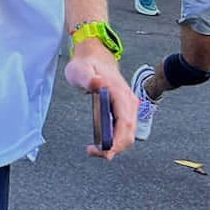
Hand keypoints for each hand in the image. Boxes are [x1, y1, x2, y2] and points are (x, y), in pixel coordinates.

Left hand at [65, 43, 136, 159]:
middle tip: (94, 152)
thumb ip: (87, 78)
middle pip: (129, 133)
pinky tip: (102, 143)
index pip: (125, 123)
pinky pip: (124, 129)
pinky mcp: (124, 110)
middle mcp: (128, 101)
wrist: (95, 57)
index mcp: (120, 93)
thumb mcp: (80, 70)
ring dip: (115, 146)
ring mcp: (128, 106)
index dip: (118, 141)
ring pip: (128, 134)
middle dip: (115, 148)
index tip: (105, 151)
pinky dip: (116, 140)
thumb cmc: (86, 65)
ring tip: (94, 149)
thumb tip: (97, 83)